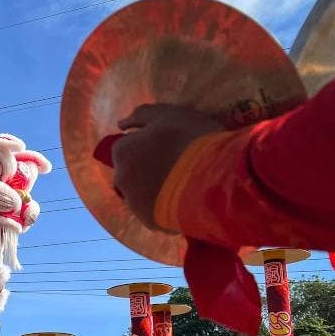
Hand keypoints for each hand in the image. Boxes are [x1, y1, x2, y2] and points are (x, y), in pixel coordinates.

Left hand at [109, 104, 223, 227]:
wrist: (214, 179)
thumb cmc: (191, 140)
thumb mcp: (169, 114)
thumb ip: (142, 115)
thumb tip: (121, 124)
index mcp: (122, 151)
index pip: (128, 145)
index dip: (148, 144)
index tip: (169, 145)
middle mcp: (120, 178)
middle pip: (131, 170)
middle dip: (146, 168)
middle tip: (176, 165)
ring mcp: (133, 202)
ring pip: (140, 193)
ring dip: (154, 188)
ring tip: (182, 184)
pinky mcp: (148, 221)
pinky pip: (153, 212)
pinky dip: (163, 206)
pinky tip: (183, 201)